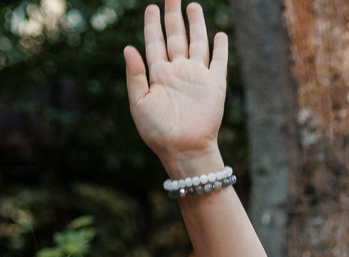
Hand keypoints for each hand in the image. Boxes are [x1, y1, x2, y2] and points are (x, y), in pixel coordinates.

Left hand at [124, 0, 229, 177]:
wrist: (183, 149)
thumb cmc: (157, 131)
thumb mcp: (138, 102)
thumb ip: (134, 74)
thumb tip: (128, 46)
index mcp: (158, 74)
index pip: (154, 41)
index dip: (152, 24)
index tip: (151, 7)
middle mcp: (178, 71)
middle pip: (175, 36)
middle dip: (173, 16)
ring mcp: (197, 77)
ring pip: (196, 43)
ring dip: (196, 25)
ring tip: (193, 6)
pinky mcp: (215, 85)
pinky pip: (219, 62)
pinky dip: (220, 48)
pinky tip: (219, 34)